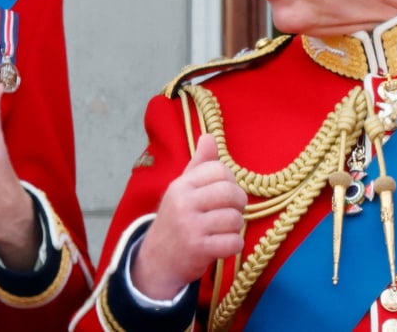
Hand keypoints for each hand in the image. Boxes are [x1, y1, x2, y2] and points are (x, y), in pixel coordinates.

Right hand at [131, 134, 246, 299]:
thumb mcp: (183, 190)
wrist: (157, 260)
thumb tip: (209, 136)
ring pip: (235, 219)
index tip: (223, 193)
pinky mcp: (198, 249)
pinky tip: (223, 245)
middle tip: (231, 211)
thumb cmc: (177, 220)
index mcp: (181, 185)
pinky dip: (234, 245)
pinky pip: (234, 242)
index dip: (229, 180)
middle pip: (231, 192)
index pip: (219, 169)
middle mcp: (184, 202)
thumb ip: (199, 164)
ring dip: (235, 227)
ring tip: (223, 230)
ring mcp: (190, 227)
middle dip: (239, 203)